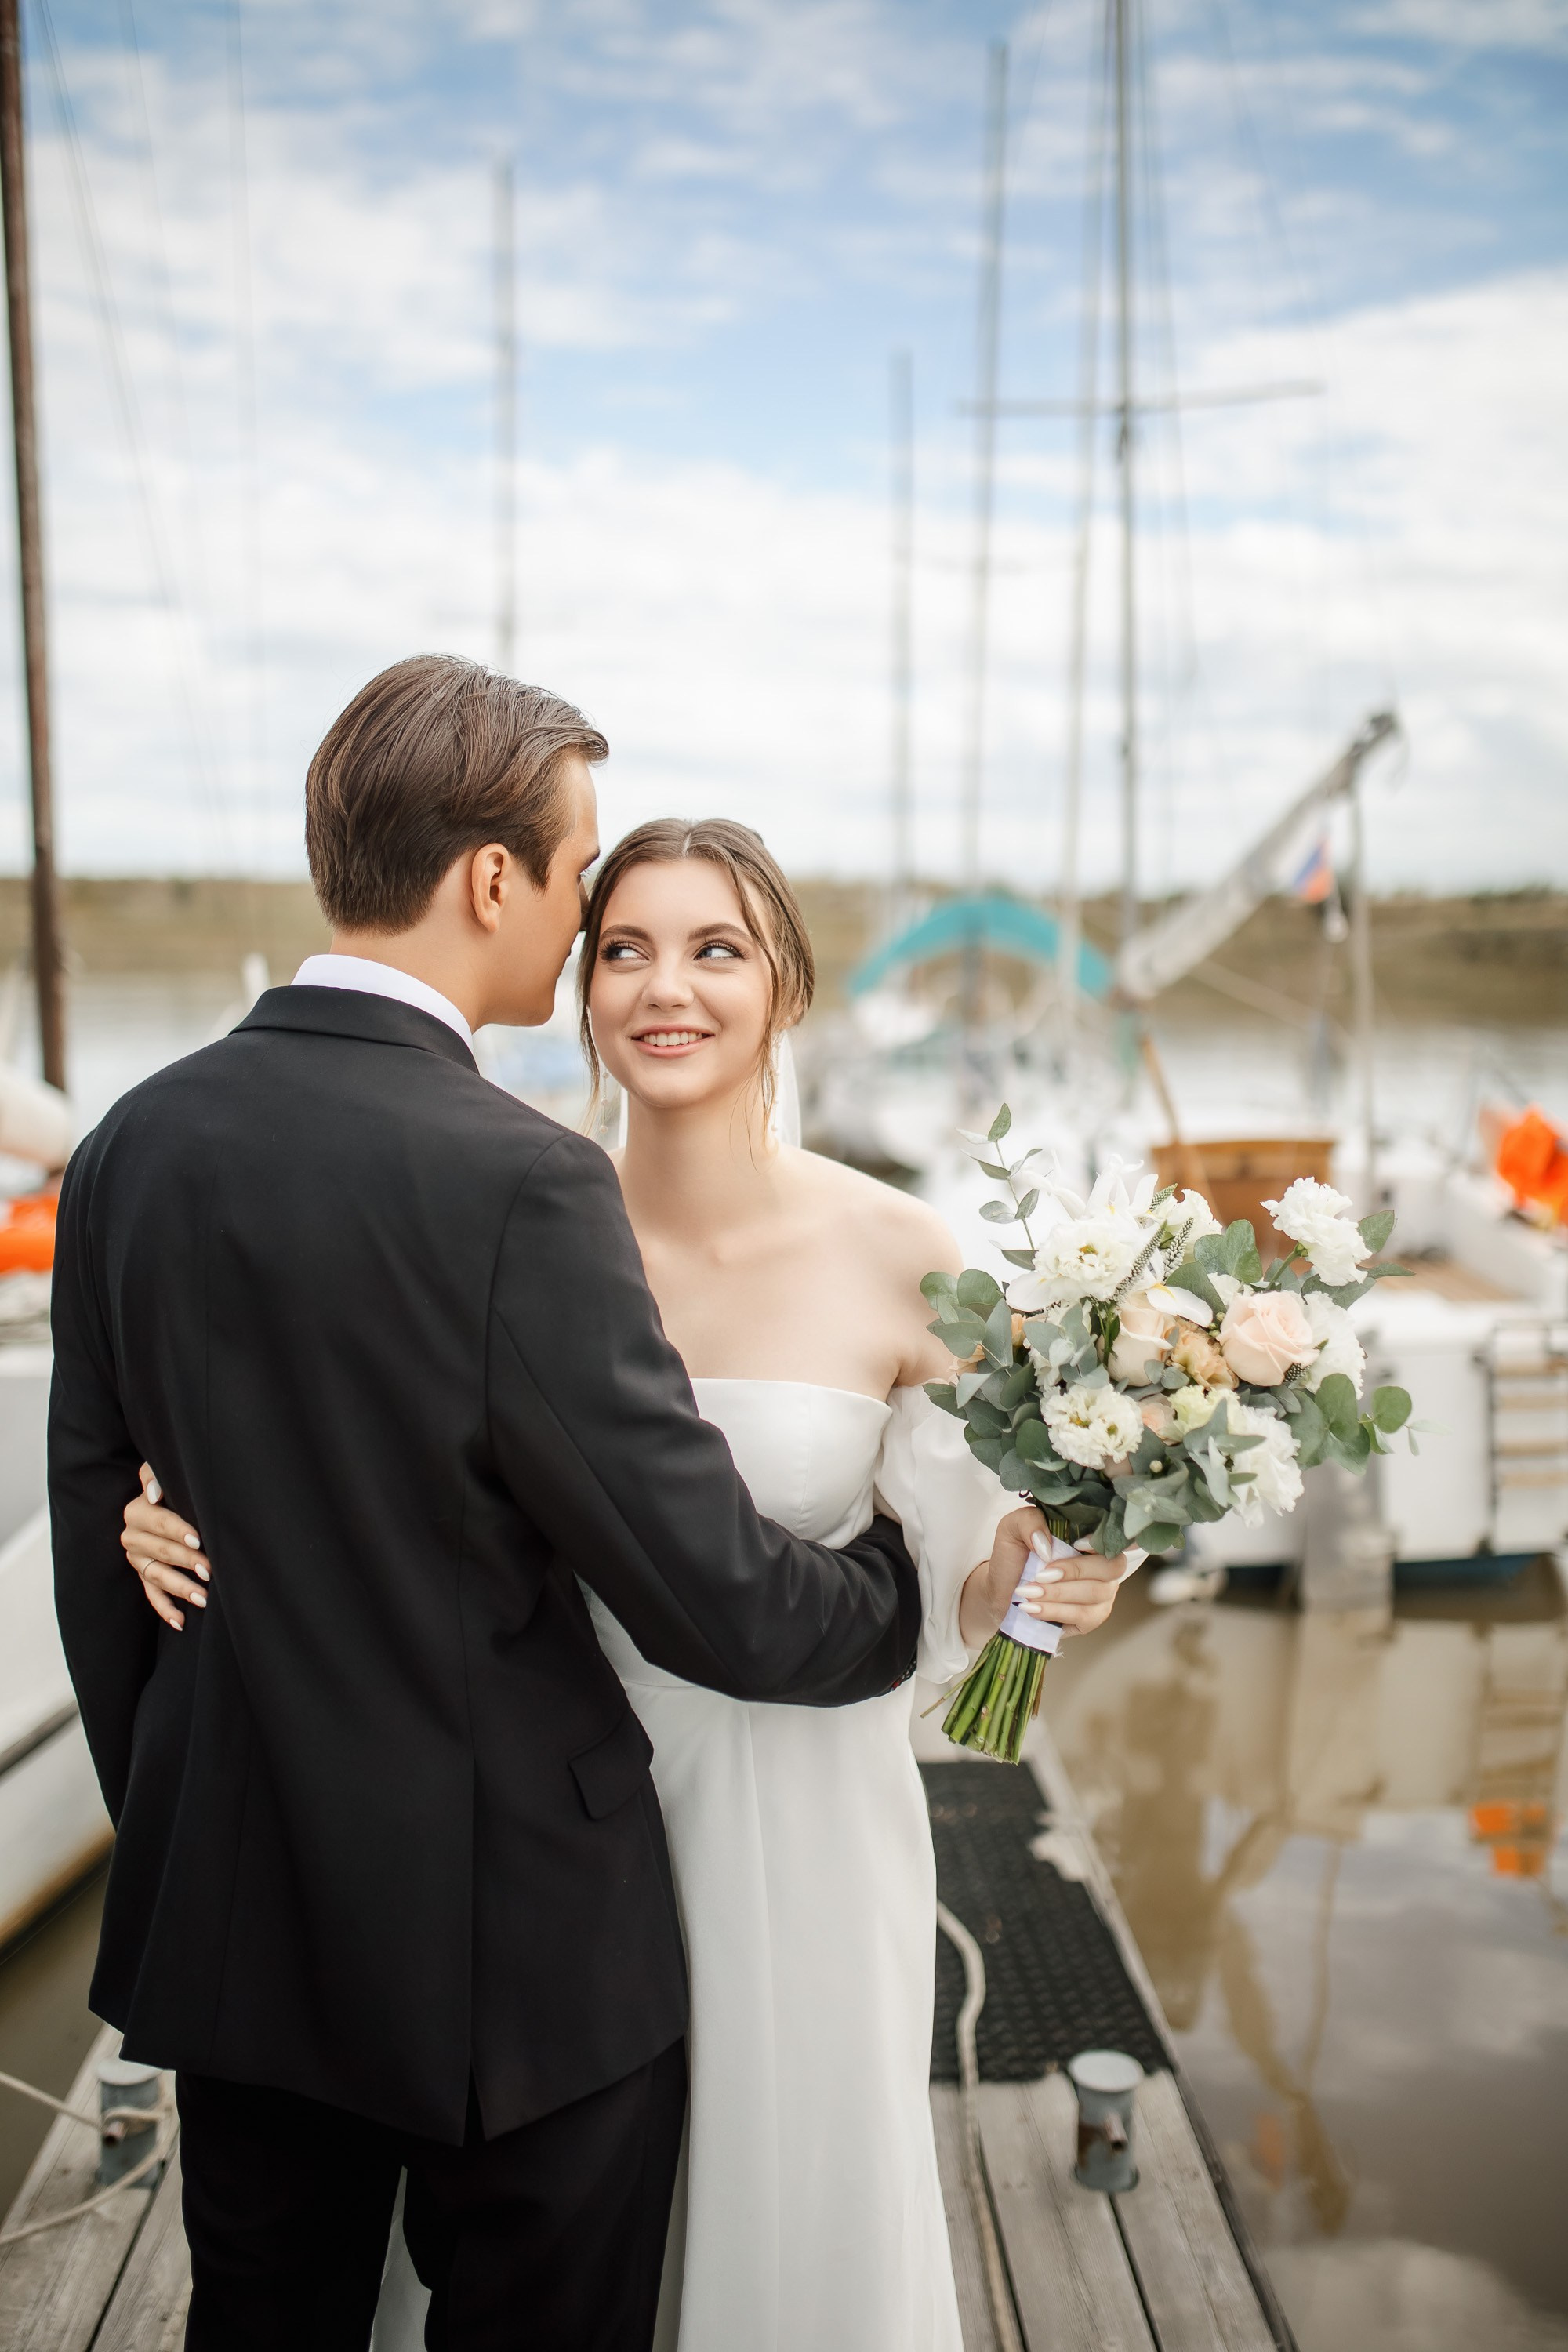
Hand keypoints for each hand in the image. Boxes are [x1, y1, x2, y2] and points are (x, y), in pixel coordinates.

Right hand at [120, 1463, 208, 1631]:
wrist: (160, 1501)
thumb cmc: (171, 1488)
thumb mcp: (161, 1475)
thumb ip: (154, 1476)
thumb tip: (153, 1493)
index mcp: (136, 1512)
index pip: (161, 1523)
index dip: (179, 1531)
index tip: (199, 1540)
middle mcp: (132, 1537)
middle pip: (162, 1552)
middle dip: (187, 1561)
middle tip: (210, 1570)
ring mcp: (136, 1560)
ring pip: (158, 1577)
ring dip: (180, 1588)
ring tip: (204, 1598)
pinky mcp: (142, 1576)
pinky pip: (152, 1596)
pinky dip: (166, 1609)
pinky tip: (181, 1622)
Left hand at [959, 1506, 1128, 1650]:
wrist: (1003, 1591)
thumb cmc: (1015, 1557)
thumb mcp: (1013, 1528)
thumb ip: (1029, 1521)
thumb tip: (1047, 1545)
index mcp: (1089, 1537)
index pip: (1115, 1536)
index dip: (1103, 1541)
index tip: (1077, 1544)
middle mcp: (1103, 1564)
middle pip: (1111, 1567)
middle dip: (1075, 1570)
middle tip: (1040, 1575)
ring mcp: (1102, 1593)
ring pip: (1096, 1592)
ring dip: (1059, 1593)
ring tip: (1029, 1593)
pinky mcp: (1092, 1618)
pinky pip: (1085, 1616)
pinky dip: (1056, 1611)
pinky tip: (1034, 1608)